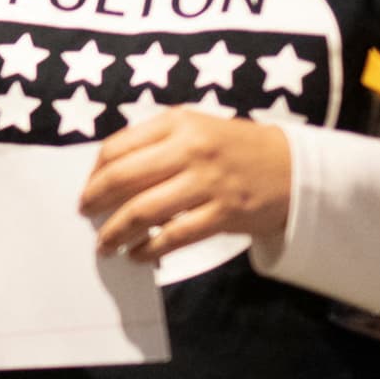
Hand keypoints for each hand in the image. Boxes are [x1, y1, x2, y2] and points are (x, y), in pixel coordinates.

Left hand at [79, 108, 293, 263]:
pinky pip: (174, 236)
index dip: (94, 173)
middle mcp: (191, 149)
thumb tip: (105, 176)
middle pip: (123, 178)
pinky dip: (149, 249)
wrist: (294, 169)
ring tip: (104, 245)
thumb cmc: (234, 149)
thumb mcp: (195, 129)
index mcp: (178, 123)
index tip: (87, 189)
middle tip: (85, 216)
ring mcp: (208, 182)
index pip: (117, 148)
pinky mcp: (224, 213)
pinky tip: (138, 255)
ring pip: (144, 211)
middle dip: (95, 202)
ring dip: (115, 232)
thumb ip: (154, 144)